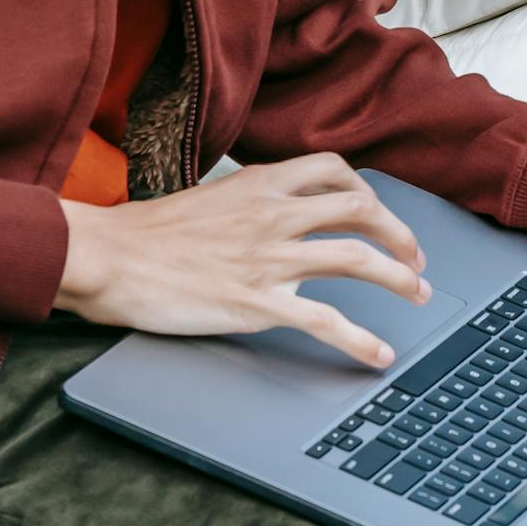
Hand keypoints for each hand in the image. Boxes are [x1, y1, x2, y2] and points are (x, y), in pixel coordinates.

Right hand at [53, 154, 427, 367]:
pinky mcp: (256, 303)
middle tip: (416, 259)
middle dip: (400, 234)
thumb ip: (249, 202)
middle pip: (361, 210)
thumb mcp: (209, 198)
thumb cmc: (146, 233)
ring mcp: (268, 258)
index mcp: (259, 184)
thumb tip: (275, 215)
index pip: (335, 170)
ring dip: (399, 278)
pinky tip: (379, 354)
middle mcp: (273, 214)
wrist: (107, 256)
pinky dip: (361, 339)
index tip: (379, 214)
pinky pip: (325, 320)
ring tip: (419, 295)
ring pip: (356, 258)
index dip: (368, 191)